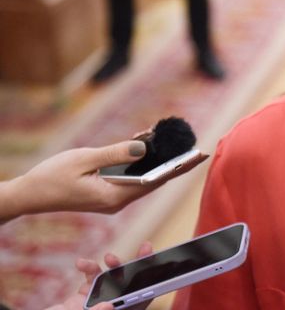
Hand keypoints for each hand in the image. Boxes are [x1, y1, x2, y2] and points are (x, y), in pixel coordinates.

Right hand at [0, 140, 207, 221]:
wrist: (29, 194)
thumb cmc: (52, 177)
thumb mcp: (85, 160)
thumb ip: (116, 154)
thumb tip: (144, 147)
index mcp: (115, 196)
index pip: (156, 181)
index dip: (178, 168)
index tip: (196, 157)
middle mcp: (118, 201)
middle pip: (155, 180)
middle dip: (174, 164)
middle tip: (195, 149)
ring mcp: (113, 198)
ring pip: (143, 178)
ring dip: (156, 161)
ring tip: (171, 141)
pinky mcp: (107, 193)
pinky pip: (130, 177)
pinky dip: (140, 163)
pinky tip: (145, 144)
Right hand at [45, 241, 153, 309]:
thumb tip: (111, 305)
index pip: (140, 299)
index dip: (152, 283)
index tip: (158, 267)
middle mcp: (112, 306)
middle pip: (132, 284)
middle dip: (139, 265)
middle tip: (146, 247)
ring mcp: (100, 300)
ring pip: (114, 277)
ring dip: (113, 264)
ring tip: (109, 257)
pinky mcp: (86, 294)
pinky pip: (92, 277)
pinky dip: (88, 267)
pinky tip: (81, 263)